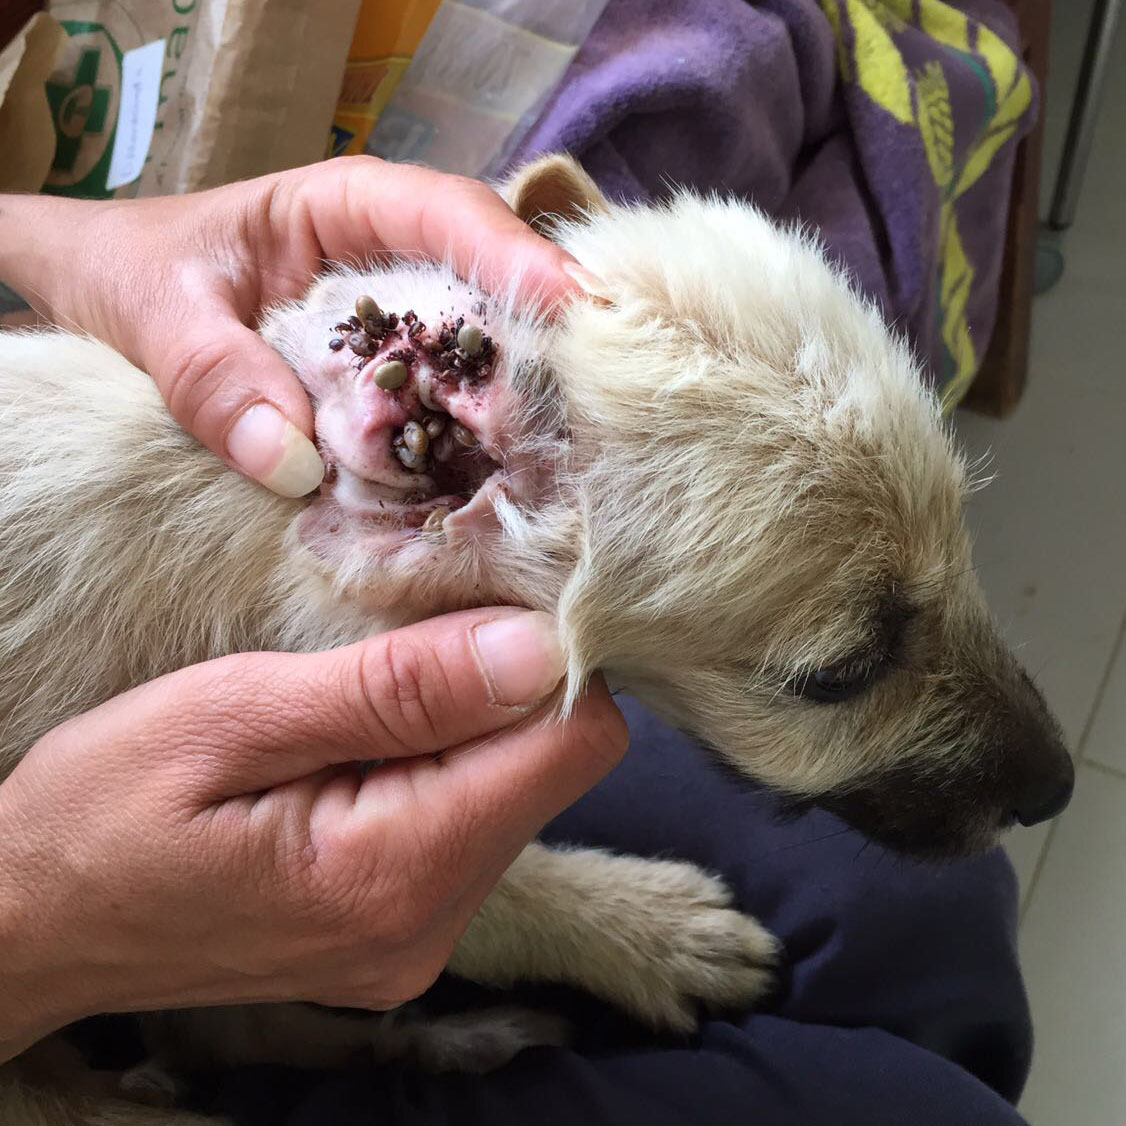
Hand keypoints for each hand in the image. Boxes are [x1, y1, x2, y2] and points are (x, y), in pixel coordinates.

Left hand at [0, 158, 580, 495]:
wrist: (114, 297)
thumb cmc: (138, 273)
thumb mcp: (154, 309)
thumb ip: (207, 375)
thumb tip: (289, 464)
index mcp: (349, 209)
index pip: (451, 213)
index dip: (515, 258)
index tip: (571, 308)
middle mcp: (398, 266)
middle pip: (498, 291)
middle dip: (548, 345)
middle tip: (600, 405)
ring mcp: (407, 331)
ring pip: (489, 358)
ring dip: (525, 406)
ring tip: (576, 457)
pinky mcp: (399, 390)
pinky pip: (452, 414)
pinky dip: (478, 449)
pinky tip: (507, 489)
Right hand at [0, 609, 626, 1061]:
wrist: (27, 925)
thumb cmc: (98, 809)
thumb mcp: (232, 717)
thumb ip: (393, 689)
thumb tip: (535, 647)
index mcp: (393, 872)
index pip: (571, 744)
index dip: (548, 655)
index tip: (481, 600)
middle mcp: (428, 924)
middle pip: (550, 767)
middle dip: (499, 684)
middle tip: (402, 635)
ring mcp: (416, 938)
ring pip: (514, 790)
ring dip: (464, 723)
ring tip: (364, 692)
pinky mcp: (400, 929)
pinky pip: (467, 823)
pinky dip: (438, 765)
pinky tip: (362, 742)